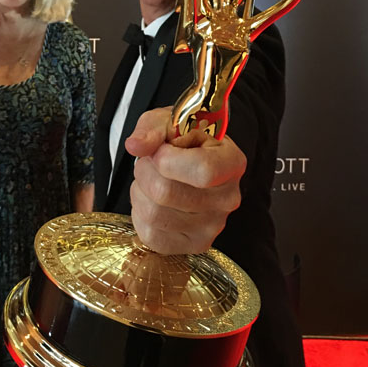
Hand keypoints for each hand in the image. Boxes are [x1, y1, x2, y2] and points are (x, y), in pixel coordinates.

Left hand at [125, 108, 245, 254]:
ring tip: (152, 180)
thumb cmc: (182, 141)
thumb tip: (135, 146)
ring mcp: (213, 227)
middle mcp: (228, 199)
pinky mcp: (194, 245)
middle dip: (145, 172)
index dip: (167, 159)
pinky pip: (150, 235)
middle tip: (150, 162)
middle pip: (167, 193)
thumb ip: (152, 129)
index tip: (159, 150)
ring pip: (154, 214)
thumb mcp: (168, 122)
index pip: (202, 170)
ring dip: (140, 192)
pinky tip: (152, 201)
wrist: (190, 162)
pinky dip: (140, 214)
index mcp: (231, 163)